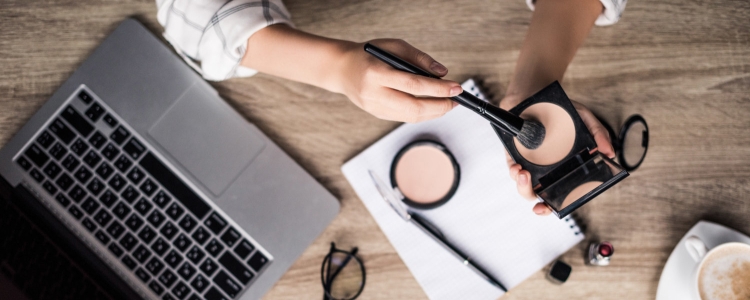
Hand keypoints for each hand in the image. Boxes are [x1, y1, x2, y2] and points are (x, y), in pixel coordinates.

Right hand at [334, 39, 462, 122]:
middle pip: (413, 107)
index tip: (456, 88)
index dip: (438, 89)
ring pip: (410, 117)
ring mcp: (374, 107)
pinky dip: (422, 114)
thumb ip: (419, 59)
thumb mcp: (395, 47)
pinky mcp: (376, 114)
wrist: (342, 69)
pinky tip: (432, 108)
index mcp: (377, 73)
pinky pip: (404, 118)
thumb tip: (443, 74)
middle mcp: (374, 94)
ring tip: (447, 105)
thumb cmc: (370, 54)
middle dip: (439, 106)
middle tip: (455, 101)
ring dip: (433, 113)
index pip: (414, 85)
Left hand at [503, 99, 614, 214]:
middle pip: (539, 195)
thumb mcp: (583, 118)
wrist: (536, 93)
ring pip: (522, 185)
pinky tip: (517, 167)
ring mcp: (528, 164)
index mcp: (564, 169)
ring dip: (523, 186)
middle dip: (537, 203)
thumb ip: (597, 134)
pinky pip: (511, 167)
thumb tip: (609, 152)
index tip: (550, 210)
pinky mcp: (512, 155)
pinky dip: (513, 170)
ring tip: (524, 175)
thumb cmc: (561, 112)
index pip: (560, 195)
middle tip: (539, 204)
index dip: (553, 207)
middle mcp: (545, 171)